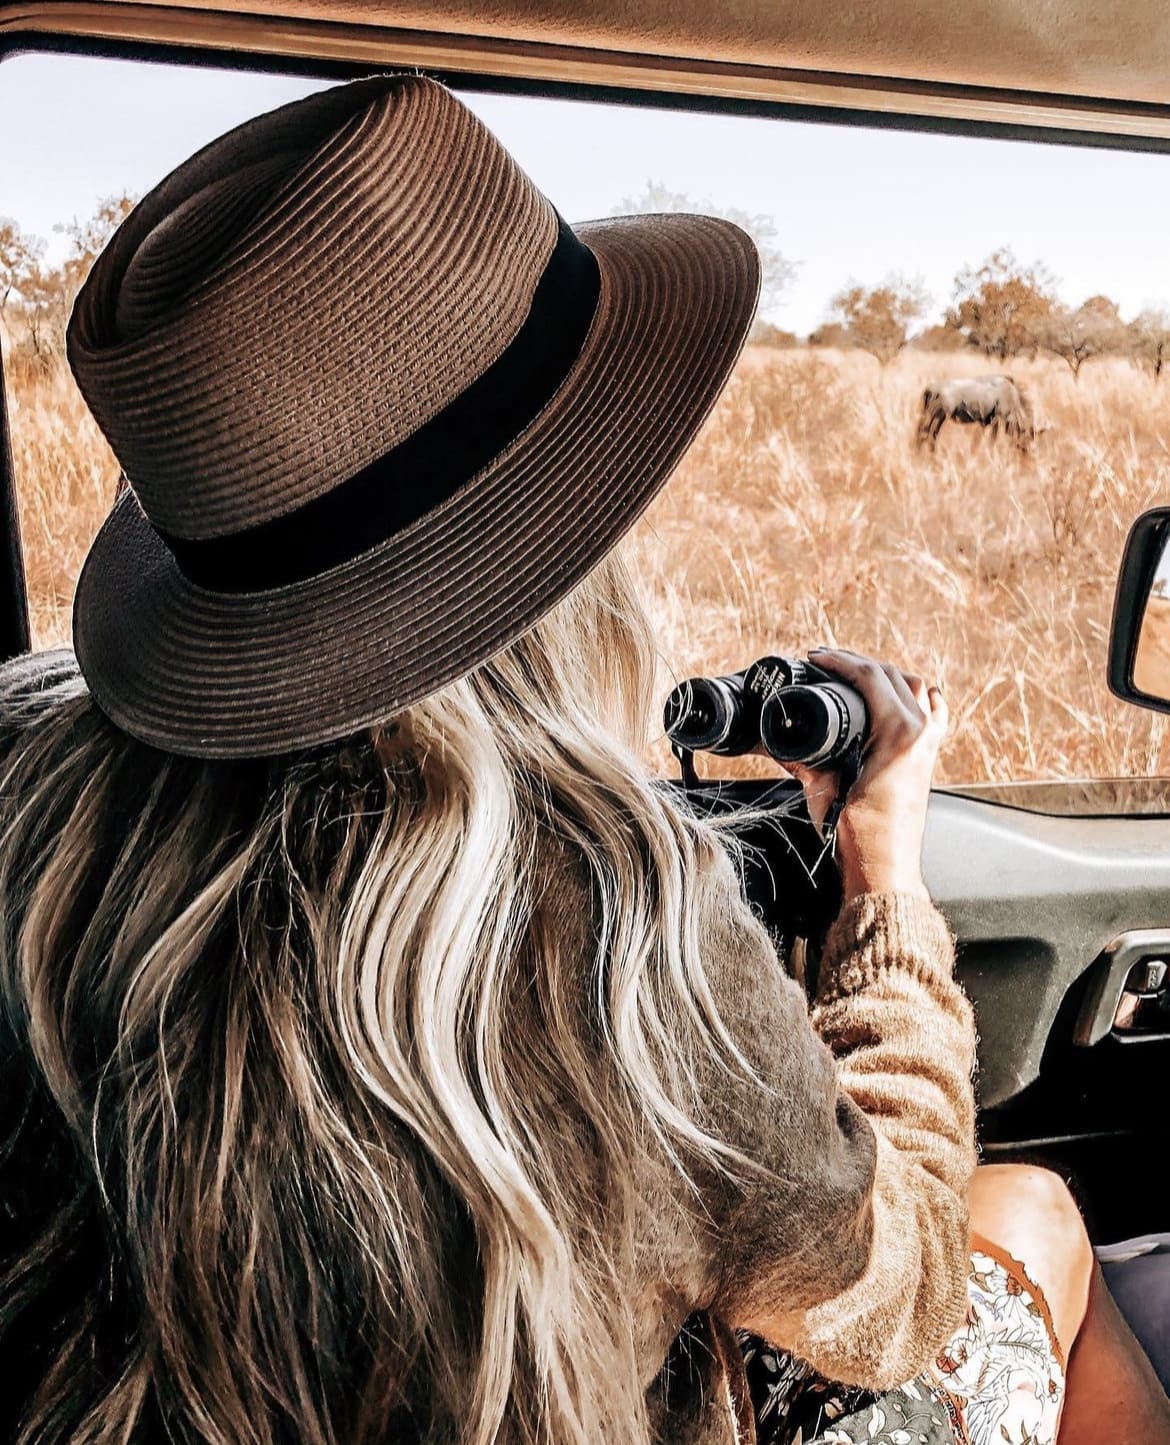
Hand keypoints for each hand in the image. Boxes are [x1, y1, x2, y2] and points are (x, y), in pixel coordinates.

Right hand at [789, 649, 947, 903]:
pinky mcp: (929, 755)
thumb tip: (781, 744)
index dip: (838, 661)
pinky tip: (901, 694)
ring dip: (884, 673)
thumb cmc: (859, 837)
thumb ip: (803, 762)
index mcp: (897, 734)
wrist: (885, 867)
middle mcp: (919, 732)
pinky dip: (915, 695)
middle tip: (826, 660)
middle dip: (855, 662)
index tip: (816, 657)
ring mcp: (929, 742)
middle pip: (889, 674)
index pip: (868, 676)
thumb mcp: (823, 792)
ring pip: (914, 685)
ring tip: (855, 672)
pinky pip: (932, 709)